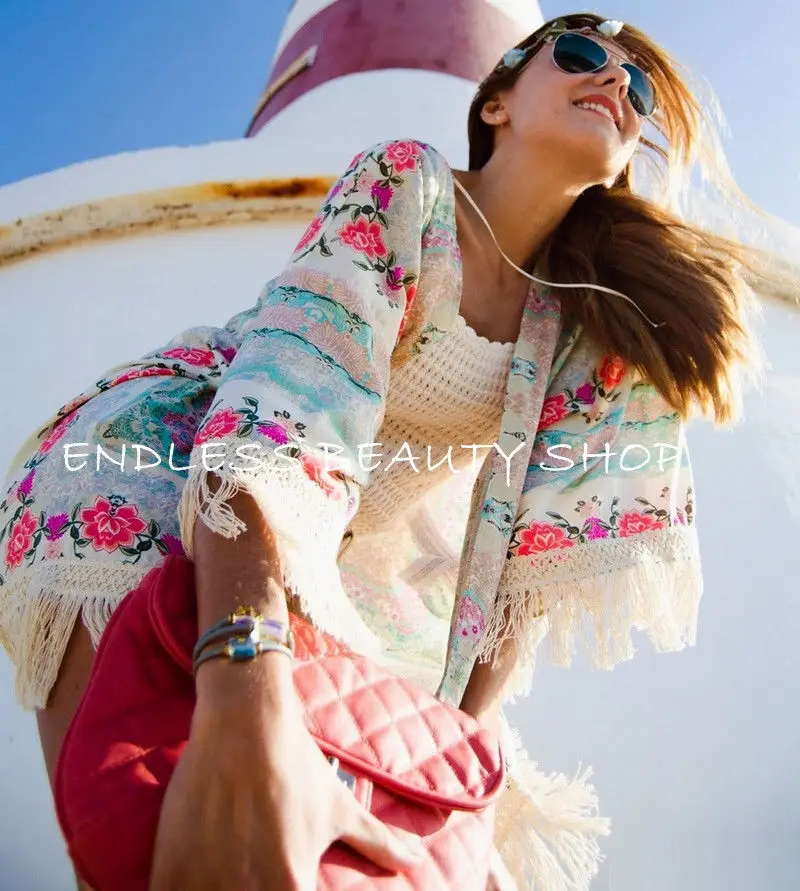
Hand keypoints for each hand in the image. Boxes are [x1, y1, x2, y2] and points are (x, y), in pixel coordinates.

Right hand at [148, 676, 424, 890]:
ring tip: (222, 878)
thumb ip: (379, 843)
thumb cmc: (295, 765)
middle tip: (247, 877)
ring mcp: (205, 883)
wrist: (244, 722)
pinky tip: (190, 879)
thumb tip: (417, 861)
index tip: (279, 885)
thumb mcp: (339, 806)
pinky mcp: (170, 869)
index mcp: (292, 885)